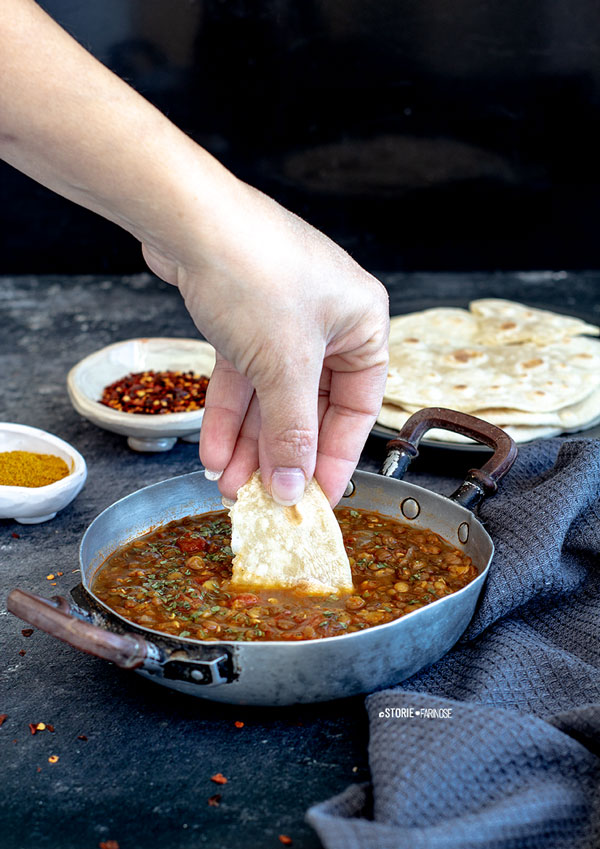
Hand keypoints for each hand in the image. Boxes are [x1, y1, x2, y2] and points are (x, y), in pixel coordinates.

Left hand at [142, 180, 388, 505]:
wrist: (187, 219)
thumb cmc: (254, 269)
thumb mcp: (284, 365)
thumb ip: (292, 431)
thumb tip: (296, 485)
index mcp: (362, 325)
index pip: (358, 409)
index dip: (336, 458)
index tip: (315, 496)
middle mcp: (327, 324)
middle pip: (308, 408)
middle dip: (280, 455)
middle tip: (264, 498)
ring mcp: (282, 321)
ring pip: (270, 398)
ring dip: (249, 445)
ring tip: (231, 485)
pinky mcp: (243, 320)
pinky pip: (241, 380)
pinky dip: (227, 417)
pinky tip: (213, 451)